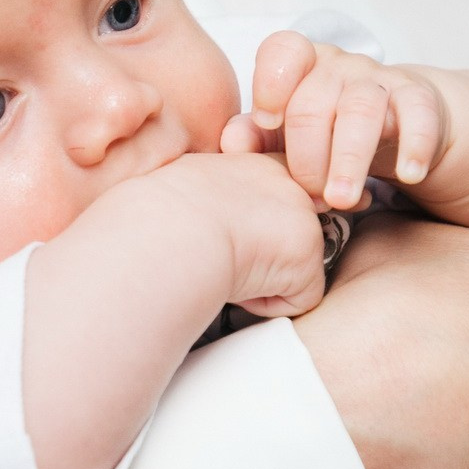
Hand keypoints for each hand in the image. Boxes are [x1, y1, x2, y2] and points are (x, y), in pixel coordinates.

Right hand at [137, 152, 326, 317]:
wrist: (172, 228)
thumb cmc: (159, 214)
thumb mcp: (189, 185)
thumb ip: (218, 195)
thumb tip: (212, 216)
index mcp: (258, 165)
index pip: (273, 201)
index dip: (257, 228)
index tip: (227, 239)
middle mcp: (291, 184)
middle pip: (288, 235)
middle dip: (263, 254)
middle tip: (223, 253)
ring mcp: (306, 218)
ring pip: (293, 268)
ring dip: (262, 279)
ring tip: (224, 265)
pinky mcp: (309, 256)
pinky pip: (299, 299)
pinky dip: (268, 303)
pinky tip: (239, 284)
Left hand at [220, 32, 449, 211]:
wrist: (395, 127)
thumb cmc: (325, 134)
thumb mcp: (286, 139)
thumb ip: (255, 139)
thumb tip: (231, 144)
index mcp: (300, 66)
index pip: (283, 51)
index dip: (271, 83)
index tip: (268, 122)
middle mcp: (338, 66)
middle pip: (314, 101)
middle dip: (308, 157)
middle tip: (312, 198)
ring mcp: (379, 79)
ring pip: (362, 108)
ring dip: (349, 160)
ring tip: (343, 201)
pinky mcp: (419, 99)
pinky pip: (419, 114)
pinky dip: (415, 145)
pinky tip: (409, 175)